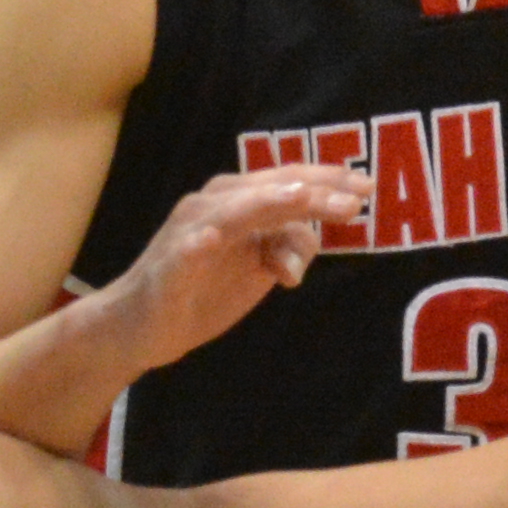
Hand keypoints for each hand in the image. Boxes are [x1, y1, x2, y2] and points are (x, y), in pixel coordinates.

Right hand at [108, 163, 371, 371]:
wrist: (141, 326)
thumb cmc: (201, 289)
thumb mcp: (257, 268)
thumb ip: (287, 247)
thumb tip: (309, 245)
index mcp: (237, 202)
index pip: (287, 182)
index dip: (326, 181)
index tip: (366, 187)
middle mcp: (214, 206)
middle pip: (269, 190)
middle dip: (313, 191)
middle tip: (355, 200)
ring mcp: (189, 232)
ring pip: (234, 211)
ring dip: (267, 202)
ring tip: (301, 197)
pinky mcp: (170, 265)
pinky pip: (186, 251)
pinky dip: (197, 243)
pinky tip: (211, 240)